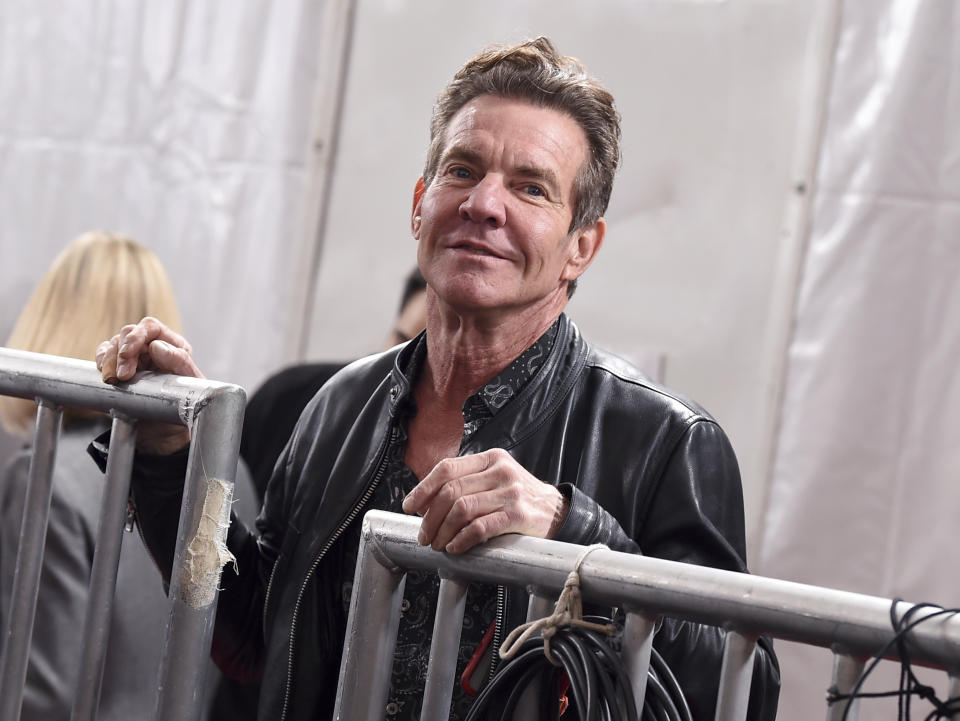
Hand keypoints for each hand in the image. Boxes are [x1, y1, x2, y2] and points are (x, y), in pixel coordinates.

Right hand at [95, 317, 202, 452]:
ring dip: (108, 360)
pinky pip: (103, 358)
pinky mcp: (117, 370)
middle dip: (121, 352)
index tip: (128, 354)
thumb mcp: (190, 384)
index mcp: (171, 345)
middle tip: (122, 376)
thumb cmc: (184, 404)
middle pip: (127, 333)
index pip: (150, 327)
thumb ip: (179, 362)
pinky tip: (105, 375)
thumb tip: (157, 346)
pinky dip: (101, 364)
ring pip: (112, 345)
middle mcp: (150, 347)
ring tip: (113, 381)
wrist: (168, 432)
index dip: (136, 336)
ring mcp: (133, 358)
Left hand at [401, 448, 568, 553]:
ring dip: (443, 530)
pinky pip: (480, 527)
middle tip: (424, 535)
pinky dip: (462, 539)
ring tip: (438, 544)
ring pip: (462, 509)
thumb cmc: (521, 499)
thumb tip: (424, 504)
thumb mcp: (495, 481)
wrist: (559, 512)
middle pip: (451, 490)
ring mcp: (511, 492)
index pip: (447, 468)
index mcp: (491, 458)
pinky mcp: (519, 515)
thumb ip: (466, 485)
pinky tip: (456, 547)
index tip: (409, 506)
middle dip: (430, 516)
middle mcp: (500, 471)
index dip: (423, 488)